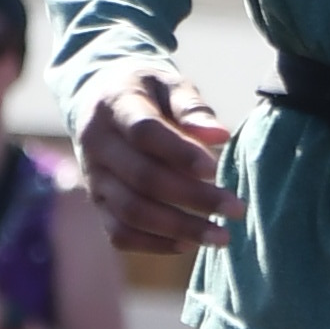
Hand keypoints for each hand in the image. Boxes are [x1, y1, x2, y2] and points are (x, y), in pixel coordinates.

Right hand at [74, 62, 240, 254]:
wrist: (98, 100)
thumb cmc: (147, 92)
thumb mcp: (169, 84)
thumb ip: (192, 107)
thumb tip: (221, 135)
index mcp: (115, 105)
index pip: (144, 133)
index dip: (181, 153)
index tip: (216, 169)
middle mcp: (97, 144)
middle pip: (143, 178)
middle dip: (193, 198)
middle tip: (236, 209)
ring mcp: (93, 178)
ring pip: (131, 212)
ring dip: (179, 228)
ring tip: (220, 236)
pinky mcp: (97, 204)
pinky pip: (119, 233)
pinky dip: (154, 244)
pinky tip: (189, 244)